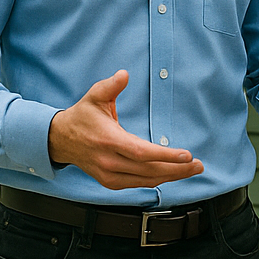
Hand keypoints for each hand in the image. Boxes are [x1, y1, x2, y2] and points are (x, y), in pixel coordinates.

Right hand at [47, 70, 204, 189]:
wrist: (60, 139)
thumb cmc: (82, 116)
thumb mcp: (94, 96)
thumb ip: (111, 85)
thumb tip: (124, 74)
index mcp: (108, 140)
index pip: (142, 153)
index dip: (166, 156)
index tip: (186, 155)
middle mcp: (109, 162)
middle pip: (149, 170)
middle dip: (177, 169)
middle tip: (197, 165)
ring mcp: (109, 175)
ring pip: (146, 180)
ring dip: (171, 176)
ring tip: (191, 170)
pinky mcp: (110, 182)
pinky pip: (138, 184)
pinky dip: (157, 180)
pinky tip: (172, 174)